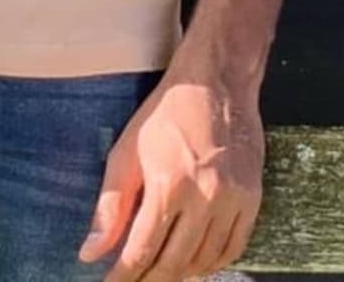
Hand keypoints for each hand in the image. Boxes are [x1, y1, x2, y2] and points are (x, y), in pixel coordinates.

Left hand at [78, 73, 263, 279]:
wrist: (215, 82)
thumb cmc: (165, 113)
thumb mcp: (126, 151)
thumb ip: (109, 206)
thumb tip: (91, 252)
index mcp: (168, 185)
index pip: (142, 251)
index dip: (123, 276)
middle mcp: (204, 197)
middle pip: (174, 263)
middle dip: (149, 280)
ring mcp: (232, 200)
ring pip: (204, 262)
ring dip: (180, 274)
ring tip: (160, 273)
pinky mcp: (252, 198)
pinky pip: (233, 248)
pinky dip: (212, 263)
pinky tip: (194, 262)